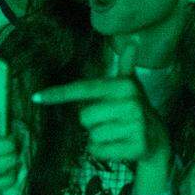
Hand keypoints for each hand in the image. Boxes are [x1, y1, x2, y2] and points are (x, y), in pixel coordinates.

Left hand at [33, 39, 171, 165]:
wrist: (159, 139)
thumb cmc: (135, 111)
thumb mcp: (131, 88)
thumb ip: (126, 66)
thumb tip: (133, 42)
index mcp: (125, 86)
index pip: (85, 88)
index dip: (59, 93)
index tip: (36, 97)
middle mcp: (131, 103)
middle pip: (84, 116)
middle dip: (92, 122)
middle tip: (110, 121)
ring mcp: (135, 125)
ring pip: (92, 136)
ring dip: (98, 138)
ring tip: (116, 133)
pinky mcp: (136, 146)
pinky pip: (99, 151)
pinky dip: (102, 152)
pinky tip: (118, 146)